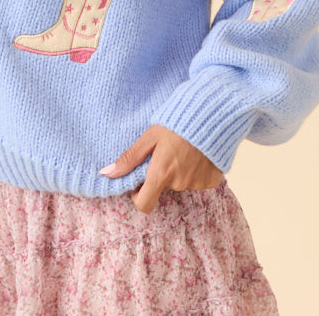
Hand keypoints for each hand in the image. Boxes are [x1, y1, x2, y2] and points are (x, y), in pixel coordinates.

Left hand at [99, 125, 222, 213]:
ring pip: (181, 183)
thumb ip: (129, 158)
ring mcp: (197, 184)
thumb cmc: (177, 122)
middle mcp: (179, 183)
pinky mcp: (212, 181)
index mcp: (161, 174)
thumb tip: (106, 174)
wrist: (211, 114)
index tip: (141, 181)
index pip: (144, 204)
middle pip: (163, 188)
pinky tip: (197, 153)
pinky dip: (195, 171)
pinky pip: (198, 181)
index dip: (139, 196)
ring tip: (183, 148)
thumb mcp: (150, 137)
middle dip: (162, 174)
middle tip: (166, 151)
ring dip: (179, 171)